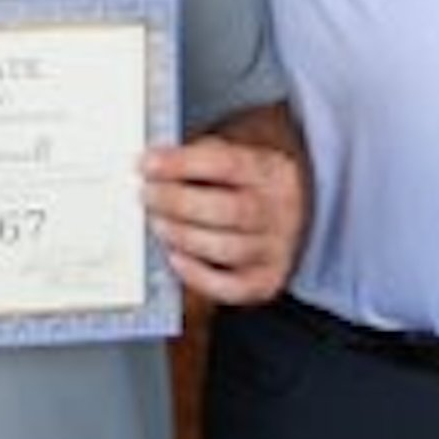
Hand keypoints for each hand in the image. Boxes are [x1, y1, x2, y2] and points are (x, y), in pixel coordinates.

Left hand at [144, 117, 307, 304]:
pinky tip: (175, 256)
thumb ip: (201, 157)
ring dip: (182, 236)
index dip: (183, 164)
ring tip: (157, 222)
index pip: (228, 163)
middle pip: (228, 209)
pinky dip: (197, 275)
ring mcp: (277, 249)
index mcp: (272, 170)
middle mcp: (281, 210)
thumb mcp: (236, 152)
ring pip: (226, 249)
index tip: (148, 163)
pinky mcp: (266, 280)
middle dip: (178, 202)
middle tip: (147, 195)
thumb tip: (154, 165)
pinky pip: (230, 287)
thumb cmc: (247, 180)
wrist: (291, 208)